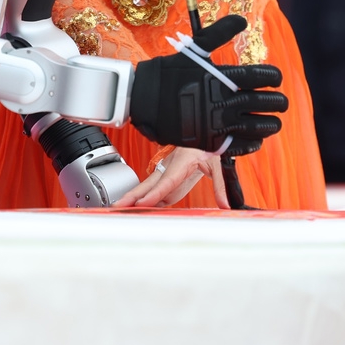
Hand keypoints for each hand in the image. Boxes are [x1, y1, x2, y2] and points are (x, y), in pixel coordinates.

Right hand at [115, 147, 231, 208]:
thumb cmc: (210, 144)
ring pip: (149, 187)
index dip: (155, 193)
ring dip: (135, 198)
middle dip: (132, 195)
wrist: (208, 134)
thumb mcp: (220, 162)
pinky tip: (139, 210)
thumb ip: (222, 184)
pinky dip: (146, 201)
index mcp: (182, 160)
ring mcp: (168, 171)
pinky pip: (157, 191)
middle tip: (118, 206)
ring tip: (121, 210)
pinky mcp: (171, 178)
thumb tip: (226, 203)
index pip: (167, 180)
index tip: (142, 203)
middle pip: (149, 182)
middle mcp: (171, 165)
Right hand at [128, 15, 287, 152]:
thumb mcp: (195, 48)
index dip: (272, 77)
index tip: (277, 79)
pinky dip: (251, 144)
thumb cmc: (171, 71)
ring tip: (276, 122)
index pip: (259, 77)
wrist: (145, 98)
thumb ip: (220, 32)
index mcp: (223, 78)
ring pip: (254, 126)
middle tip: (282, 102)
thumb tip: (242, 20)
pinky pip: (237, 145)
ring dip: (269, 124)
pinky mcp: (209, 141)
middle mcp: (223, 101)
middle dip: (277, 103)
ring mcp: (217, 123)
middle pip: (261, 103)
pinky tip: (257, 140)